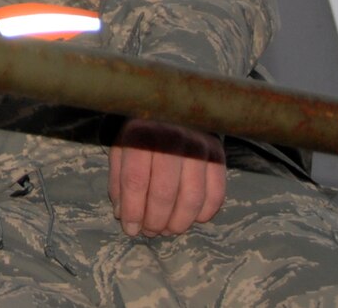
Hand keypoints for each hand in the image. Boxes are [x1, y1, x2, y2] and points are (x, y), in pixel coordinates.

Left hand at [109, 119, 225, 236]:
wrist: (177, 104)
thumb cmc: (143, 130)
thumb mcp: (122, 147)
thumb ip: (119, 179)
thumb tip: (122, 215)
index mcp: (140, 133)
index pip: (136, 180)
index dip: (133, 210)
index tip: (130, 228)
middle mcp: (171, 138)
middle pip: (164, 192)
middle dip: (156, 221)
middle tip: (151, 232)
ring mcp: (198, 146)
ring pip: (191, 197)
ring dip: (179, 222)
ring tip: (169, 230)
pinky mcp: (219, 154)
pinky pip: (216, 193)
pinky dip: (204, 213)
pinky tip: (193, 219)